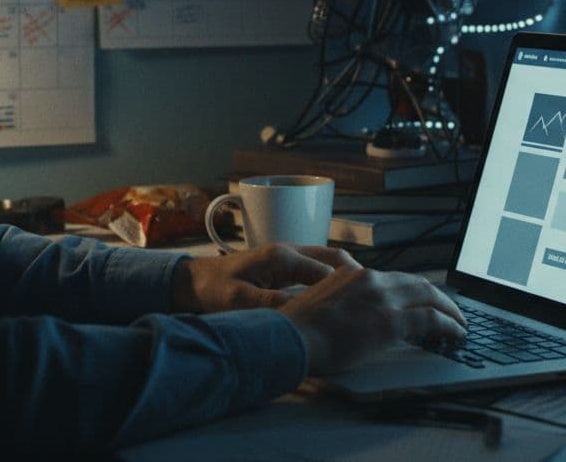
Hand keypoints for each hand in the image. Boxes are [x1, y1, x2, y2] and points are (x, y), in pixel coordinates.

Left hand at [169, 244, 360, 312]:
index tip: (366, 306)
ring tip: (364, 301)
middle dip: (355, 279)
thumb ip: (271, 304)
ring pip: (327, 264)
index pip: (327, 272)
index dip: (348, 290)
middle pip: (334, 260)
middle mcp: (289, 252)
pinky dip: (331, 282)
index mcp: (282, 257)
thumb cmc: (213, 290)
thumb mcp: (240, 300)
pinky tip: (339, 301)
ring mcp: (287, 258)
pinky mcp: (283, 267)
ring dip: (345, 280)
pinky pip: (315, 271)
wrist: (191, 281)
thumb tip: (303, 312)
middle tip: (374, 300)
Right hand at [278, 269, 466, 374]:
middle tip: (450, 311)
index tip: (423, 301)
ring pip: (429, 297)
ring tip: (459, 324)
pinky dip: (449, 325)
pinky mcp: (390, 320)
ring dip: (449, 310)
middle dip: (438, 297)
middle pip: (417, 283)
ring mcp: (382, 298)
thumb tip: (354, 316)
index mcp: (352, 273)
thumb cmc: (297, 330)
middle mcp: (370, 279)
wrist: (290, 338)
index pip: (394, 278)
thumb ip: (342, 302)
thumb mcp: (321, 304)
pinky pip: (431, 319)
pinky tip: (456, 334)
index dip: (414, 291)